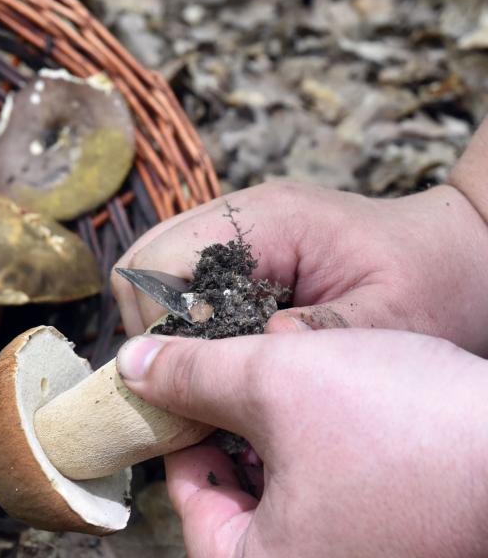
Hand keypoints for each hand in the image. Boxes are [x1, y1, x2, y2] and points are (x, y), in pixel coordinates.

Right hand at [111, 181, 487, 355]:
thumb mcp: (391, 321)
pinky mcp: (240, 251)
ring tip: (199, 372)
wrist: (461, 253)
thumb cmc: (435, 283)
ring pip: (152, 270)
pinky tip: (218, 355)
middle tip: (182, 381)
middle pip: (141, 262)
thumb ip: (321, 335)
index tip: (182, 377)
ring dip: (161, 325)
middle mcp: (240, 214)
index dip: (156, 324)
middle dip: (147, 327)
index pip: (161, 261)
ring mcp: (236, 229)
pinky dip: (184, 321)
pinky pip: (182, 281)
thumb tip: (253, 349)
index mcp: (268, 219)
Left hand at [117, 330, 487, 557]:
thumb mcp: (276, 379)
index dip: (179, 432)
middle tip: (232, 382)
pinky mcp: (400, 546)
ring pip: (286, 502)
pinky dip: (321, 460)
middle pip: (236, 505)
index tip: (181, 386)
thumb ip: (191, 374)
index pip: (188, 502)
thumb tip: (132, 364)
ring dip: (277, 444)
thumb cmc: (407, 426)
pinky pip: (335, 506)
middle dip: (229, 436)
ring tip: (287, 390)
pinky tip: (334, 415)